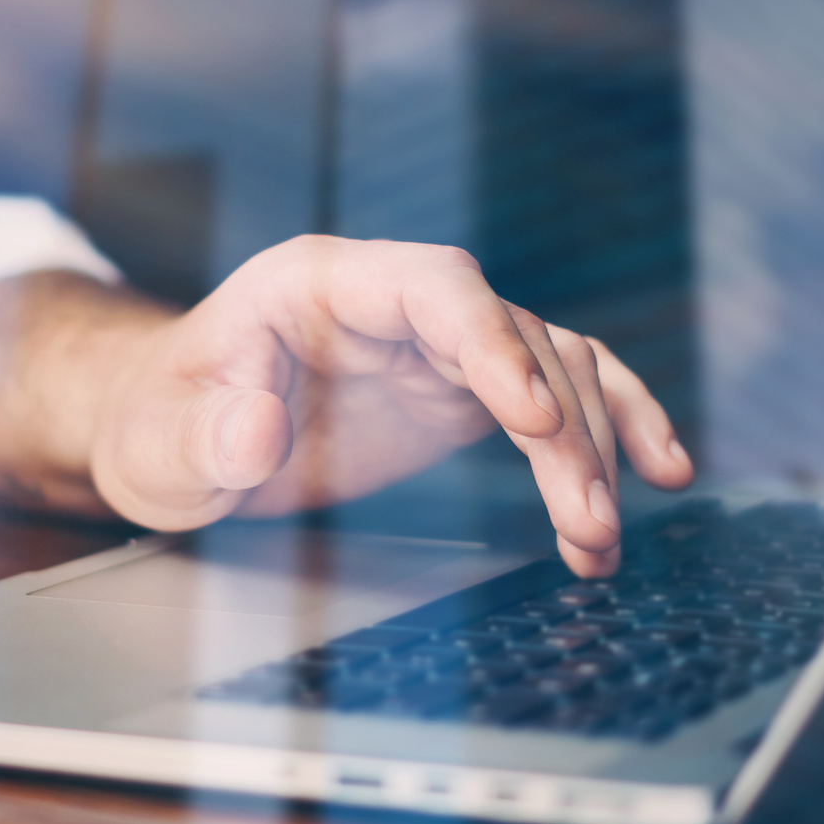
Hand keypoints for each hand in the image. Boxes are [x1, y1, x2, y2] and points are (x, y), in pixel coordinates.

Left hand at [0, 236, 692, 576]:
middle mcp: (398, 301)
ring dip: (590, 449)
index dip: (493, 343)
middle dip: (560, 429)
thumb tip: (258, 432)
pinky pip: (553, 393)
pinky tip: (659, 469)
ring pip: (550, 368)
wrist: (178, 433)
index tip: (532, 417)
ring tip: (602, 540)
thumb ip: (208, 431)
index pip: (436, 287)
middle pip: (512, 336)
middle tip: (588, 521)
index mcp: (325, 283)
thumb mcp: (165, 436)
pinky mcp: (460, 390)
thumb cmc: (165, 419)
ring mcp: (437, 344)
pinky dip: (605, 427)